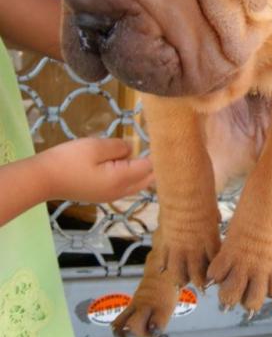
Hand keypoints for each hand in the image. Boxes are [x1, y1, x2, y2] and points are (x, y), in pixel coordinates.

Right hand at [37, 137, 152, 202]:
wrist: (43, 179)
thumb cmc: (69, 160)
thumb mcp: (96, 146)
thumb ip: (119, 147)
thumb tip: (132, 148)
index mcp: (121, 179)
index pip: (150, 168)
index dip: (158, 154)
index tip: (163, 140)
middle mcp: (121, 191)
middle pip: (148, 180)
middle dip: (156, 165)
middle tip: (159, 146)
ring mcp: (111, 196)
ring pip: (138, 184)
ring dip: (145, 171)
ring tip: (147, 152)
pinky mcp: (103, 195)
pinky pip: (127, 186)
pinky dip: (133, 175)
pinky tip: (130, 162)